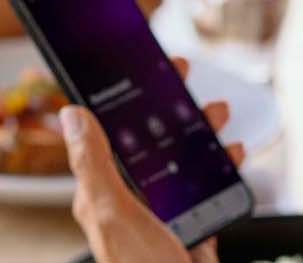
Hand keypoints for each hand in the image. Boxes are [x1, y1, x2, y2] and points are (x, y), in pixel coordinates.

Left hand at [64, 58, 244, 262]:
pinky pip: (205, 193)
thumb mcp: (116, 215)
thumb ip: (95, 166)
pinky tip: (232, 158)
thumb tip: (71, 114)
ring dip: (199, 135)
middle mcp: (131, 205)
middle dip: (171, 110)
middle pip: (150, 144)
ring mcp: (163, 220)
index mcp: (104, 196)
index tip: (149, 67)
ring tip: (219, 117)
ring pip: (180, 164)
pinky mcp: (191, 234)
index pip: (110, 134)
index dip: (127, 97)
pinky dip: (220, 170)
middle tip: (189, 83)